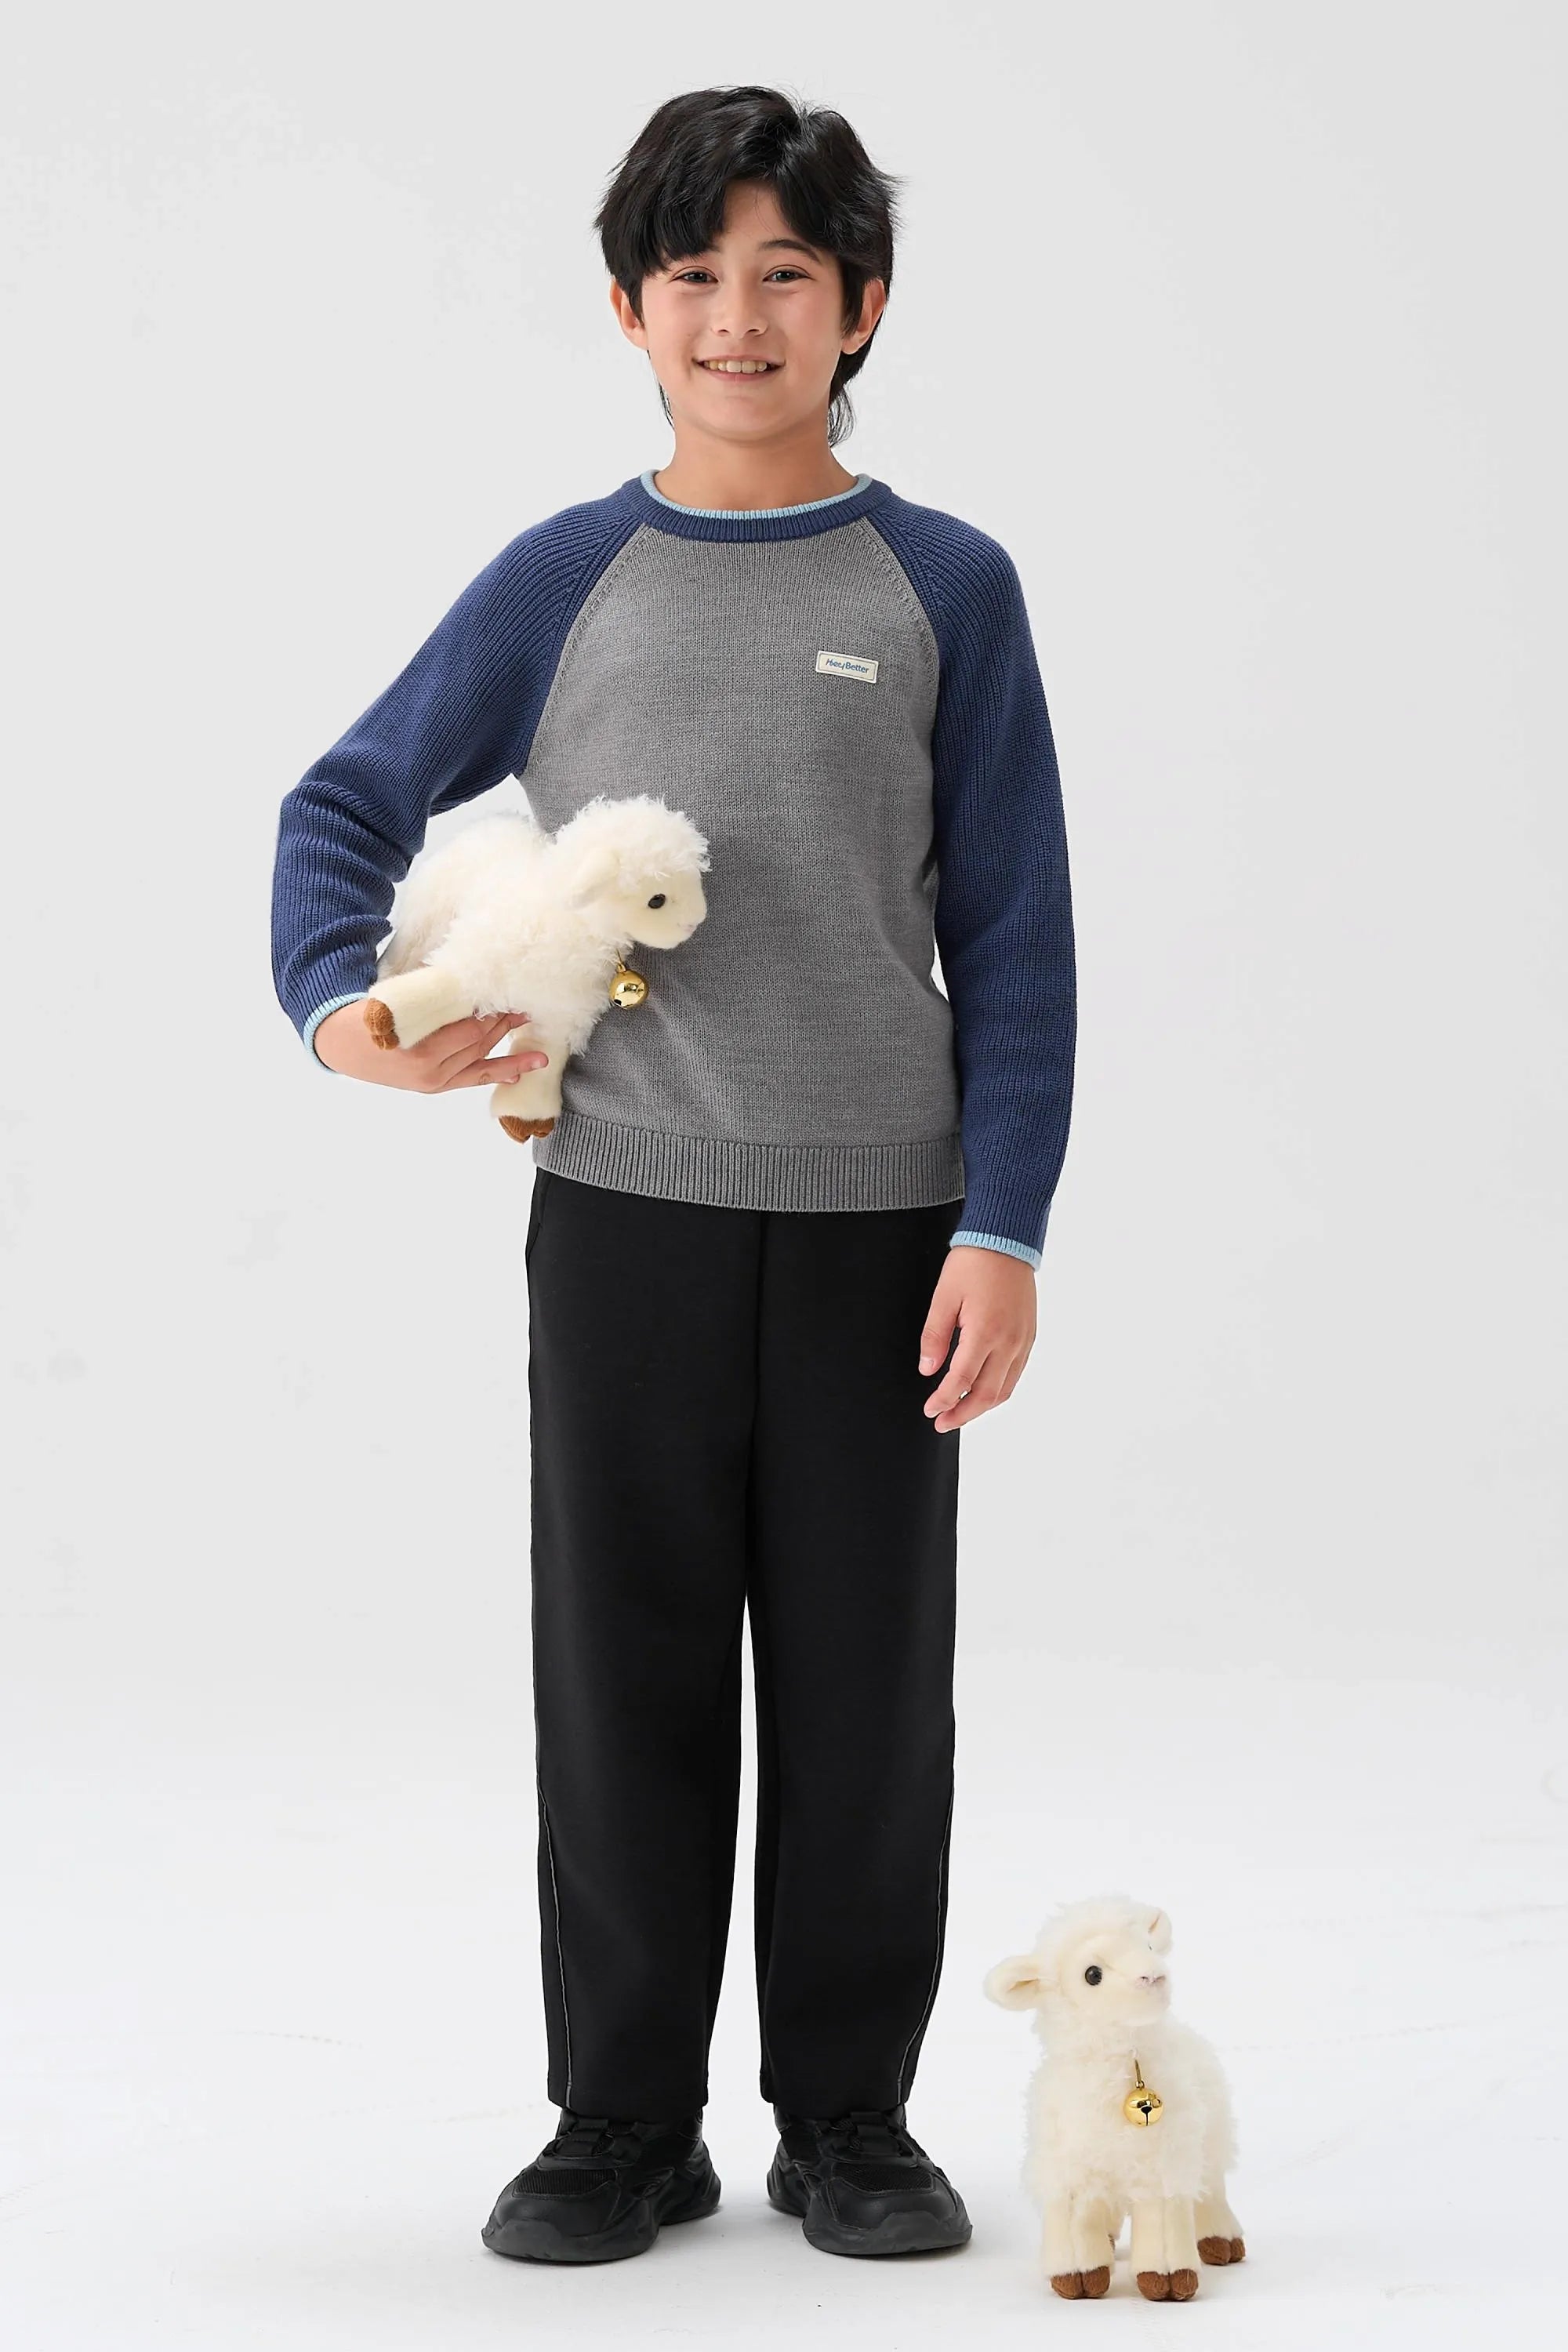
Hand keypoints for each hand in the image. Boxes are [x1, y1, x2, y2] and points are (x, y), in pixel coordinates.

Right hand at [313, 1003, 548, 1092]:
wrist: (342, 1046)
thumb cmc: (370, 1014)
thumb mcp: (396, 999)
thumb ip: (431, 994)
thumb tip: (468, 974)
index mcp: (415, 1042)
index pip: (466, 1027)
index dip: (490, 1012)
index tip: (509, 995)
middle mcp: (426, 1066)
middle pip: (477, 1042)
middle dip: (503, 1023)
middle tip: (528, 1007)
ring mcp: (433, 1080)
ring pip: (480, 1060)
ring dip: (510, 1049)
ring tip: (540, 1044)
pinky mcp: (436, 1087)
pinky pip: (473, 1079)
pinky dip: (499, 1074)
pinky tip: (523, 1071)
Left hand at [918, 1246, 1036, 1430]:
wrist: (1007, 1240)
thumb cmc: (974, 1264)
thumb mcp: (944, 1296)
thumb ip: (934, 1336)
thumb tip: (927, 1370)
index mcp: (985, 1331)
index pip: (962, 1380)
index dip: (944, 1400)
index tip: (929, 1410)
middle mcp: (1009, 1341)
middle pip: (986, 1394)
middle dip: (962, 1414)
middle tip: (941, 1423)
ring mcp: (1023, 1341)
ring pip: (1004, 1389)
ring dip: (981, 1407)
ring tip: (960, 1413)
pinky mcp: (1029, 1337)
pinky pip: (1015, 1374)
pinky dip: (998, 1391)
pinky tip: (982, 1392)